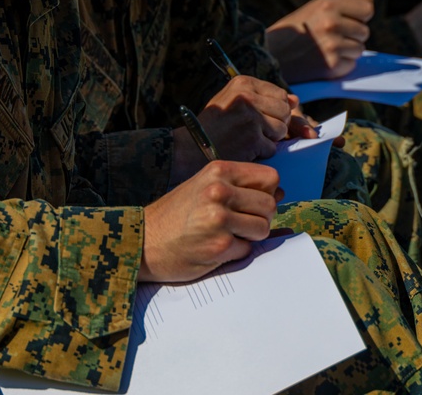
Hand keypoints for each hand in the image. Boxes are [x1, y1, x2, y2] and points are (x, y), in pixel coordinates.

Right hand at [140, 160, 279, 281]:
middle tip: (240, 223)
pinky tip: (215, 247)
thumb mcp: (204, 186)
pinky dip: (236, 251)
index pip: (270, 177)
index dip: (267, 192)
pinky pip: (248, 249)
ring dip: (250, 236)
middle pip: (270, 204)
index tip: (254, 201)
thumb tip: (279, 193)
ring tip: (228, 234)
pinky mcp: (219, 245)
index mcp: (218, 170)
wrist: (142, 241)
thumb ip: (239, 186)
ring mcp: (220, 219)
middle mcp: (219, 190)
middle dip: (261, 217)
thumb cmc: (176, 214)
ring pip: (263, 228)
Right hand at [171, 76, 291, 183]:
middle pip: (285, 111)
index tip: (261, 116)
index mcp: (243, 82)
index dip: (276, 109)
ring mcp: (251, 118)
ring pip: (281, 129)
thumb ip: (265, 98)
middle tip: (255, 130)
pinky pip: (272, 147)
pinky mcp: (252, 139)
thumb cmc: (214, 125)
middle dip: (276, 123)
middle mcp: (248, 97)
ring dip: (269, 139)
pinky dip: (262, 152)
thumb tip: (296, 100)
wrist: (190, 147)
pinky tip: (245, 149)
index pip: (280, 94)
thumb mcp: (234, 102)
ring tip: (249, 138)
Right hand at [265, 0, 373, 82]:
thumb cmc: (295, 29)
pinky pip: (351, 64)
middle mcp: (332, 24)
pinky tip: (324, 59)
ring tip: (326, 48)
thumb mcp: (314, 8)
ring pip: (360, 49)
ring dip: (347, 50)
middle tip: (332, 36)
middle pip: (364, 31)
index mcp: (328, 5)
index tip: (350, 19)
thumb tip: (368, 5)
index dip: (360, 14)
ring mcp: (333, 46)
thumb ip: (341, 4)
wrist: (271, 54)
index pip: (368, 8)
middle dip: (352, 34)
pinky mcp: (332, 66)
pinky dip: (341, 64)